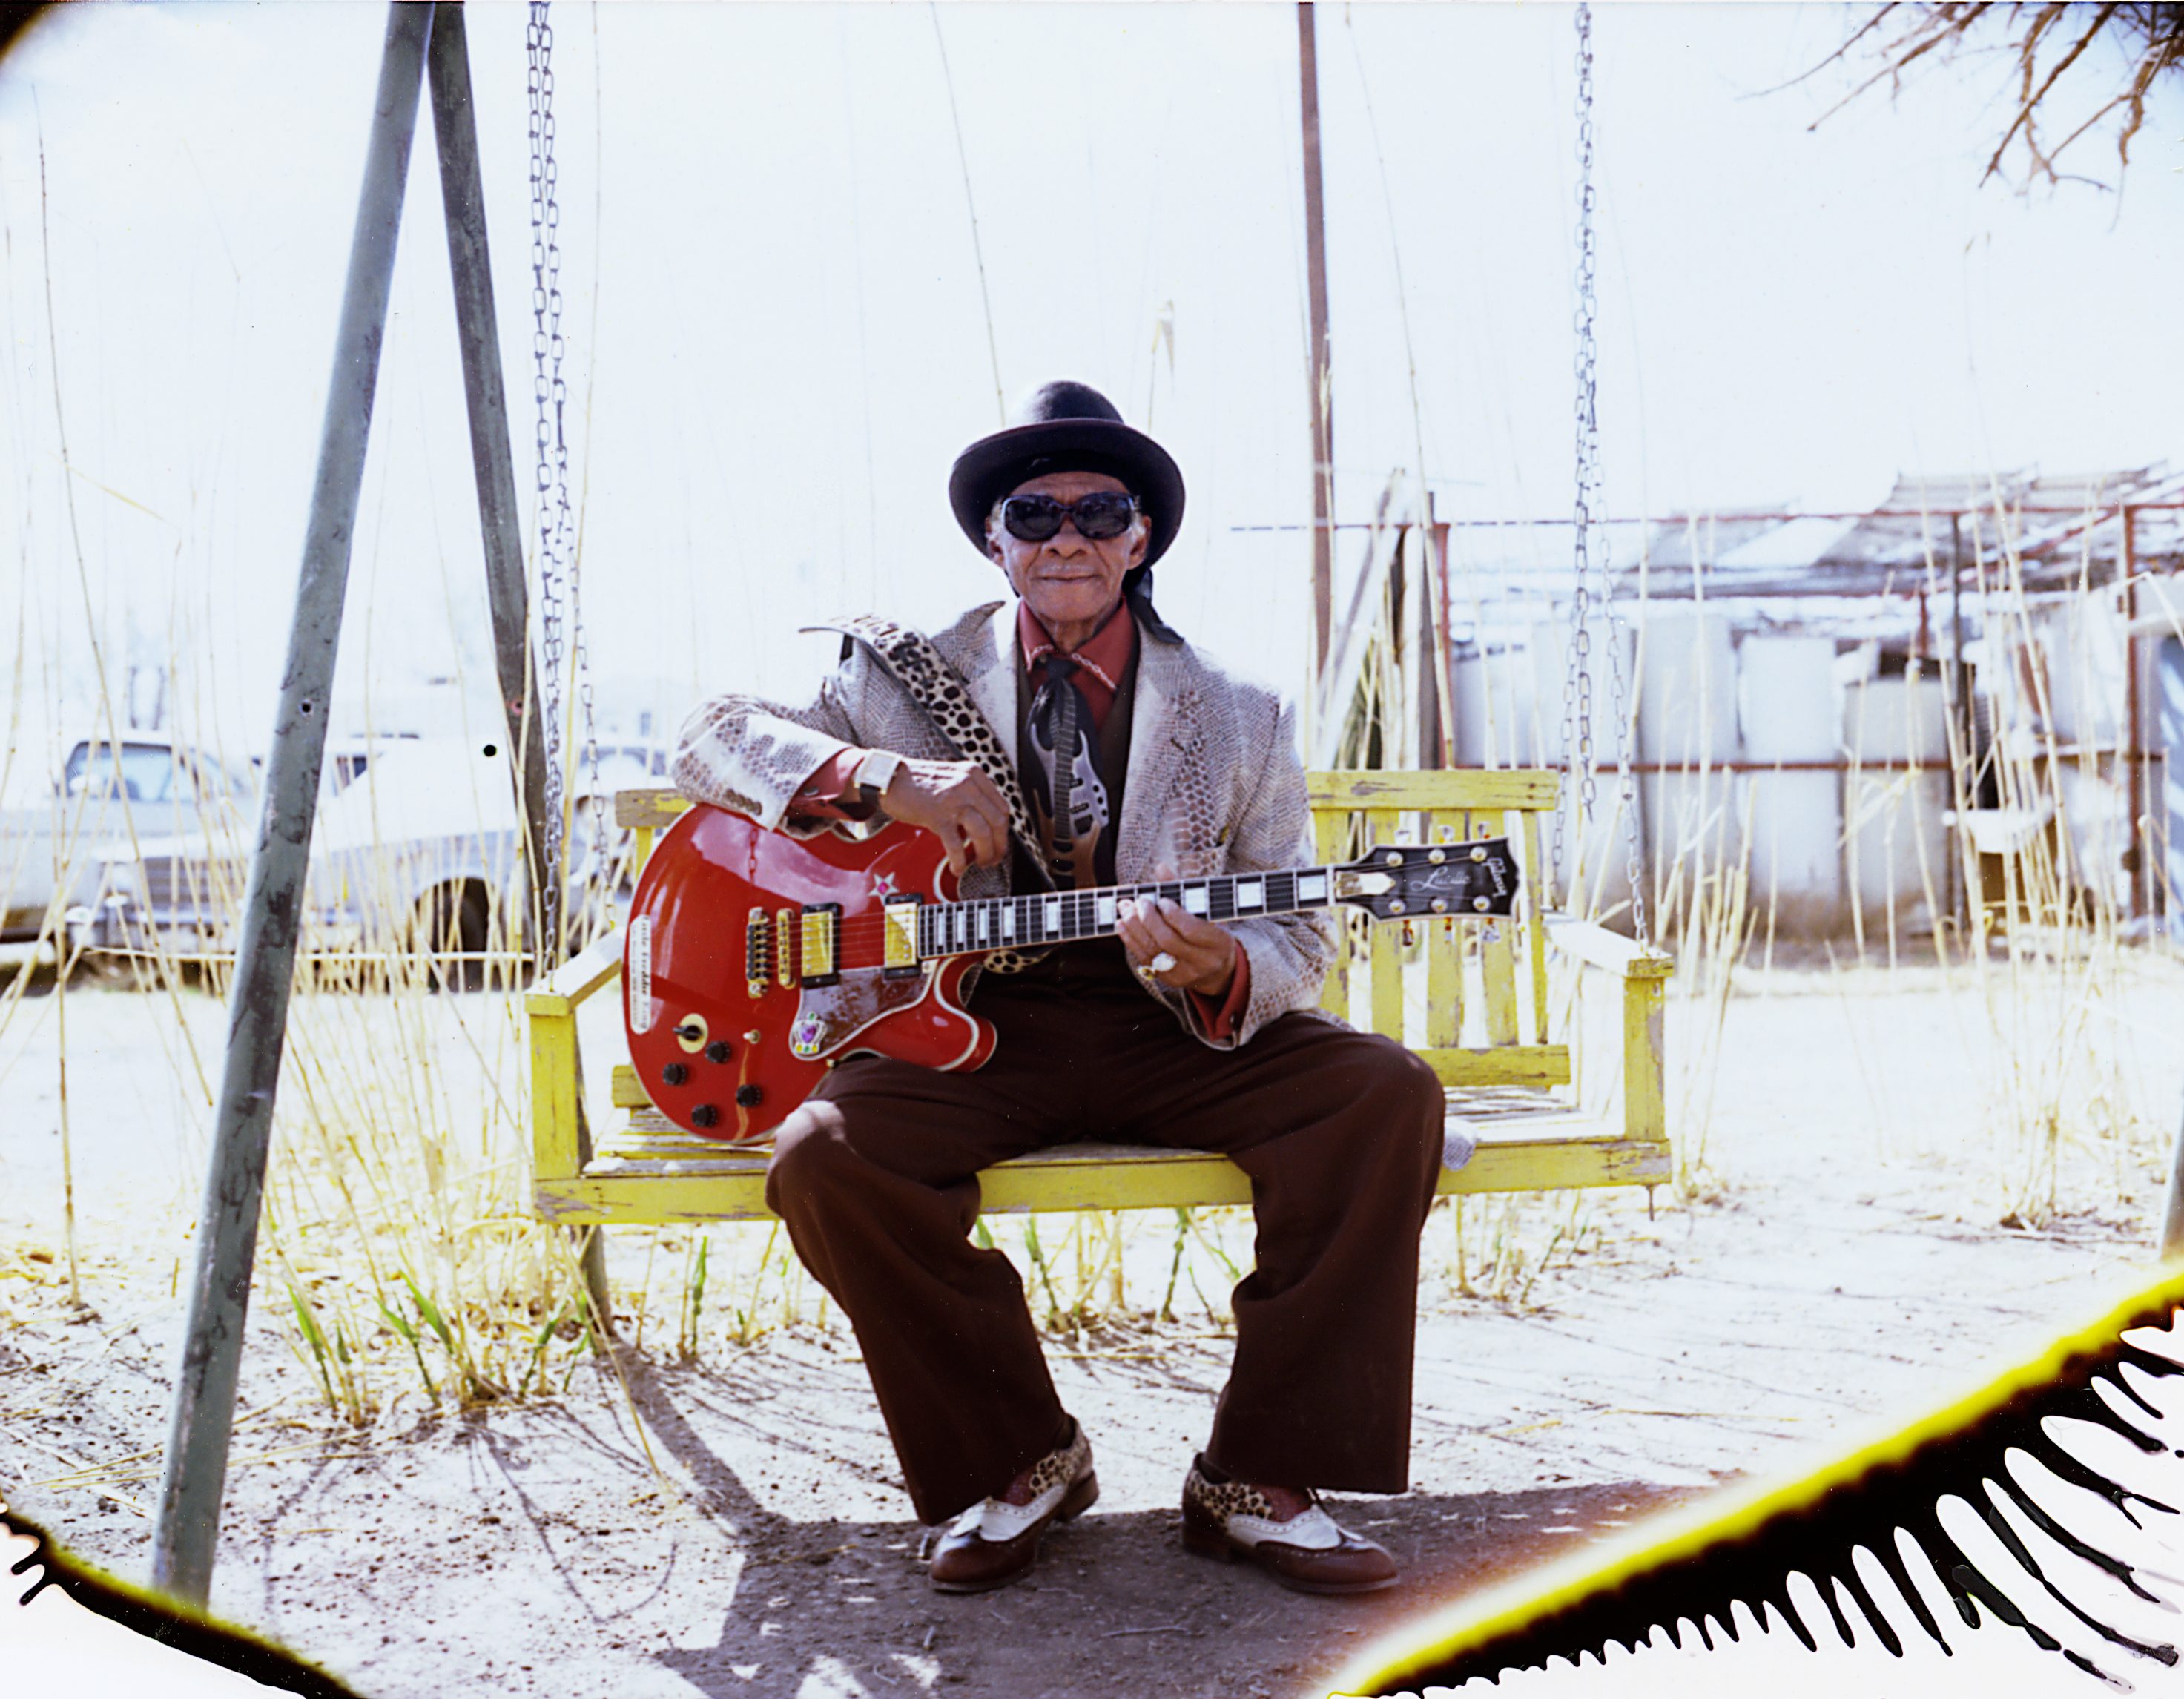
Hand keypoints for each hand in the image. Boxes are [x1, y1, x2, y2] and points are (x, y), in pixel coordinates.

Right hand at [880, 758, 1010, 877]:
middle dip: (999, 845)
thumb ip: (970, 793)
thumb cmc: (918, 781)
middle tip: (993, 858)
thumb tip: (985, 822)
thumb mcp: (952, 778)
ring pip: (983, 832)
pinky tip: (957, 867)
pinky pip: (956, 843)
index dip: (1004, 831)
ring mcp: (953, 799)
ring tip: (979, 863)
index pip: (1002, 807)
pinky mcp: (937, 815)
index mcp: (974, 775)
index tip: (999, 843)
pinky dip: (960, 860)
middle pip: (998, 821)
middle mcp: (968, 784)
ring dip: (985, 854)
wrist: (888, 777)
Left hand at [1118, 868, 1237, 997]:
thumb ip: (1183, 889)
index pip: (1192, 929)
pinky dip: (1130, 940)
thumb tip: (1160, 868)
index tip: (1161, 900)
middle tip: (1137, 901)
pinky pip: (1145, 959)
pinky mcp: (1169, 981)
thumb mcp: (1205, 911)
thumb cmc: (1210, 931)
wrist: (1216, 969)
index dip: (1173, 914)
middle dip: (1148, 919)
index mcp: (1218, 943)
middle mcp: (1203, 962)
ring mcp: (1185, 974)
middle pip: (1168, 941)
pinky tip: (1122, 924)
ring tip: (1125, 908)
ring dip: (1134, 928)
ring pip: (1153, 951)